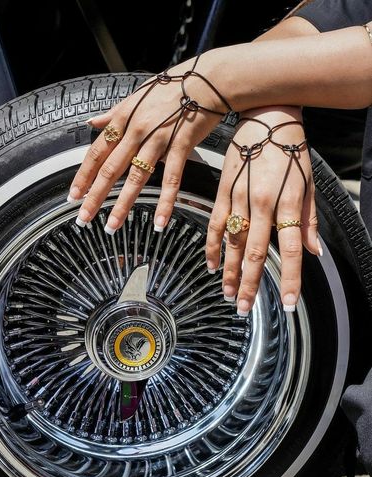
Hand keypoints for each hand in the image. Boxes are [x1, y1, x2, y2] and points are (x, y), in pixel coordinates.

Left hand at [69, 56, 227, 232]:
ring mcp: (158, 138)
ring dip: (122, 205)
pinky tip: (159, 221)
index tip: (73, 196)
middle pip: (110, 169)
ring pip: (136, 177)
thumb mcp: (137, 96)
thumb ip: (113, 113)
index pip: (96, 152)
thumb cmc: (174, 87)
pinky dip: (164, 202)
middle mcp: (136, 129)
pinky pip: (171, 178)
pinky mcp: (181, 146)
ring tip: (112, 225)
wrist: (209, 79)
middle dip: (95, 196)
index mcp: (123, 119)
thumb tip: (92, 122)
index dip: (83, 176)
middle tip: (84, 218)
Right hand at [205, 107, 321, 314]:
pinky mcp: (223, 192)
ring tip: (228, 294)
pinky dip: (213, 247)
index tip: (287, 303)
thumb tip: (314, 251)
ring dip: (230, 272)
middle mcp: (262, 204)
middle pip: (255, 253)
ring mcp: (239, 199)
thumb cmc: (291, 150)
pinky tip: (212, 265)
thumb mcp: (308, 184)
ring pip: (233, 244)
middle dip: (250, 284)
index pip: (289, 250)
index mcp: (287, 203)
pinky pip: (216, 225)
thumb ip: (308, 221)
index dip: (289, 280)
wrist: (266, 119)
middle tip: (244, 307)